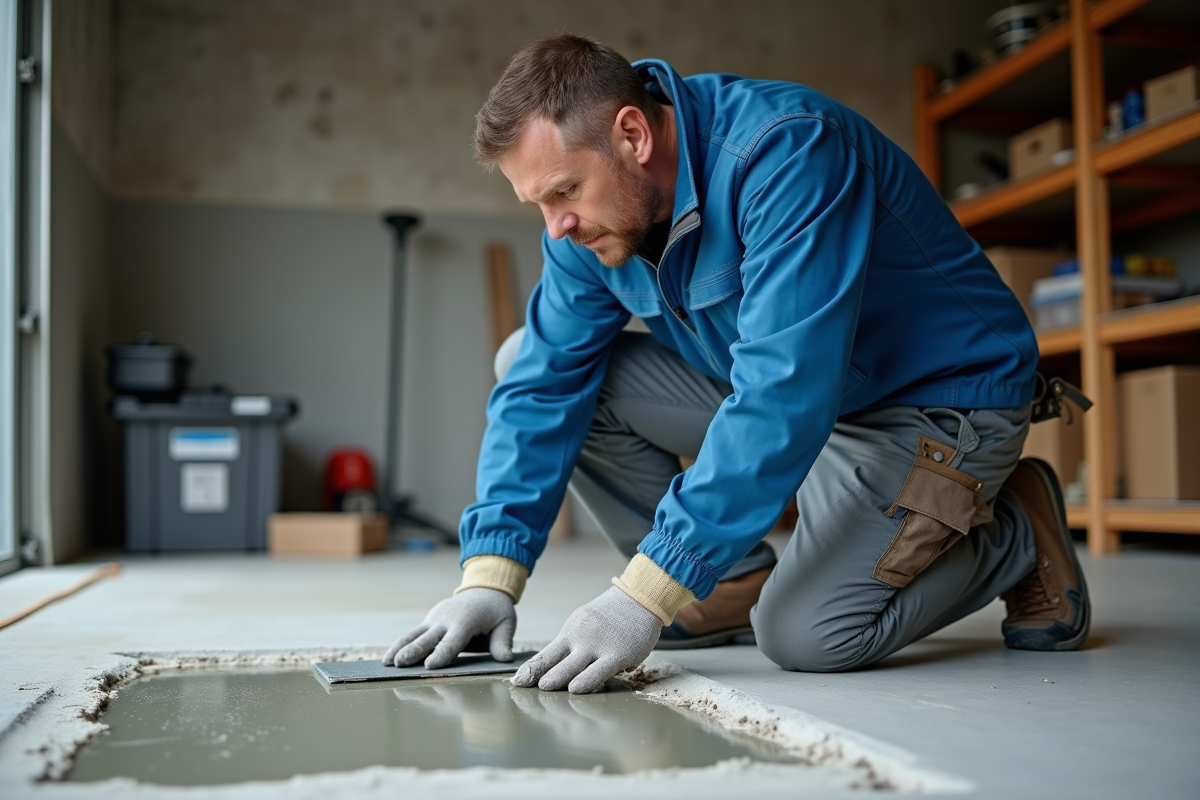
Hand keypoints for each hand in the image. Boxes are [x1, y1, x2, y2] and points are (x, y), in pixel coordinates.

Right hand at [383, 587, 515, 668]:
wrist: (485, 588)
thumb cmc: (497, 610)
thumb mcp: (506, 622)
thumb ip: (502, 642)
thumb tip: (505, 659)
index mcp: (465, 621)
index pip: (452, 641)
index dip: (441, 654)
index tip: (429, 666)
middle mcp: (446, 619)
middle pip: (428, 638)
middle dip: (414, 651)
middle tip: (400, 663)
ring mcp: (435, 619)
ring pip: (414, 635)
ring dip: (400, 648)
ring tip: (386, 662)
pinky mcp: (429, 621)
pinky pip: (414, 634)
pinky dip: (400, 644)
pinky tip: (389, 658)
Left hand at [512, 586, 661, 693]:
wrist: (641, 598)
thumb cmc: (612, 615)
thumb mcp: (586, 622)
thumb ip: (574, 645)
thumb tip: (558, 671)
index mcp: (571, 630)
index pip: (546, 654)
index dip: (530, 669)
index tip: (516, 681)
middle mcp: (580, 637)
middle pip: (554, 661)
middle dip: (538, 675)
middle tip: (522, 687)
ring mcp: (598, 646)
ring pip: (573, 667)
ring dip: (557, 678)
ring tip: (544, 689)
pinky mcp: (618, 654)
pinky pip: (599, 671)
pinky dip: (586, 681)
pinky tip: (575, 689)